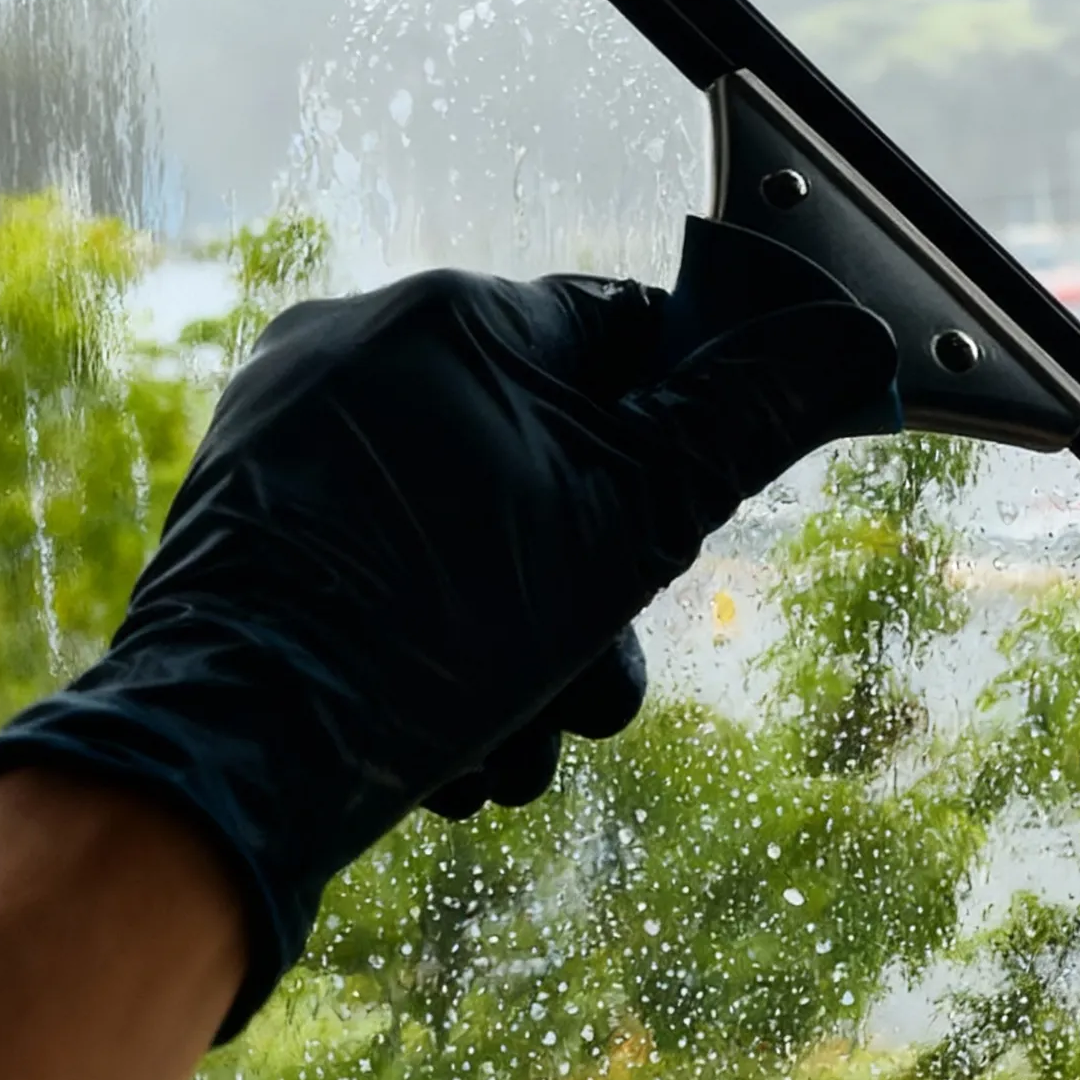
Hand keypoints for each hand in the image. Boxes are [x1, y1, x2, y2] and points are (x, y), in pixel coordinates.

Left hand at [0, 219, 897, 1031]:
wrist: (223, 763)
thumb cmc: (428, 640)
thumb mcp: (630, 528)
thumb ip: (747, 422)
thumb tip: (856, 339)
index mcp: (451, 316)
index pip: (626, 335)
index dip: (680, 440)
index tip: (681, 533)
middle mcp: (354, 347)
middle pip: (548, 454)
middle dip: (590, 599)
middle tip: (587, 696)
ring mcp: (283, 431)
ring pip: (467, 526)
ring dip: (516, 652)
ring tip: (505, 756)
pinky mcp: (240, 515)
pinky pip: (379, 557)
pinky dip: (425, 647)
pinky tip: (438, 753)